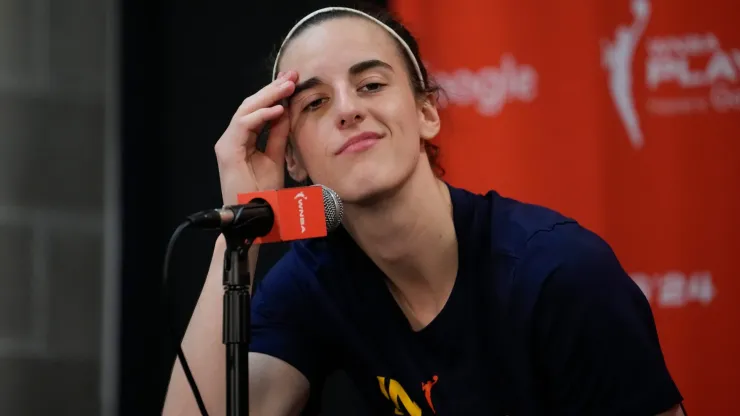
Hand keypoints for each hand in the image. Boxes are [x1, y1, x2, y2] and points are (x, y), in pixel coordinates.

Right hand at [214, 71, 296, 204]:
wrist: (255, 217)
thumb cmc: (263, 193)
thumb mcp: (276, 157)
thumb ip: (278, 135)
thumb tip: (286, 112)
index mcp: (244, 139)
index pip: (258, 110)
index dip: (274, 94)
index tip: (293, 81)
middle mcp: (232, 138)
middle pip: (250, 105)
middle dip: (272, 89)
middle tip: (292, 76)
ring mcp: (227, 144)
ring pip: (245, 110)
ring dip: (268, 97)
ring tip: (288, 87)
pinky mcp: (227, 151)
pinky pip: (243, 126)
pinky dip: (261, 116)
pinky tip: (278, 109)